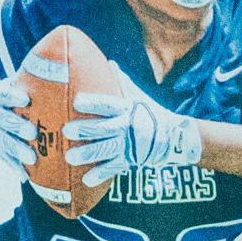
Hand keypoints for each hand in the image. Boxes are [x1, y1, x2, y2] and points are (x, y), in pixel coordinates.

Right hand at [0, 75, 40, 170]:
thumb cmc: (0, 97)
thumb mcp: (7, 85)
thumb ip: (28, 80)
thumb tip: (57, 66)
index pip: (3, 95)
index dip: (13, 97)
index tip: (25, 99)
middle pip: (3, 120)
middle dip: (17, 125)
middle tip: (31, 131)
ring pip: (3, 141)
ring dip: (17, 149)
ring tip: (31, 158)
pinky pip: (4, 158)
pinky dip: (14, 167)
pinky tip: (25, 176)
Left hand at [68, 91, 200, 178]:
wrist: (175, 137)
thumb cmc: (150, 112)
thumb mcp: (138, 96)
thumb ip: (121, 81)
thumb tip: (108, 61)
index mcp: (127, 108)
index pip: (108, 104)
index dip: (92, 103)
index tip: (76, 101)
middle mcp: (128, 126)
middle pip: (103, 128)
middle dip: (84, 130)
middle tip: (66, 131)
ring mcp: (130, 145)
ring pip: (106, 150)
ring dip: (87, 154)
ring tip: (69, 158)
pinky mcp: (131, 160)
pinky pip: (114, 168)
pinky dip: (100, 175)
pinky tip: (85, 180)